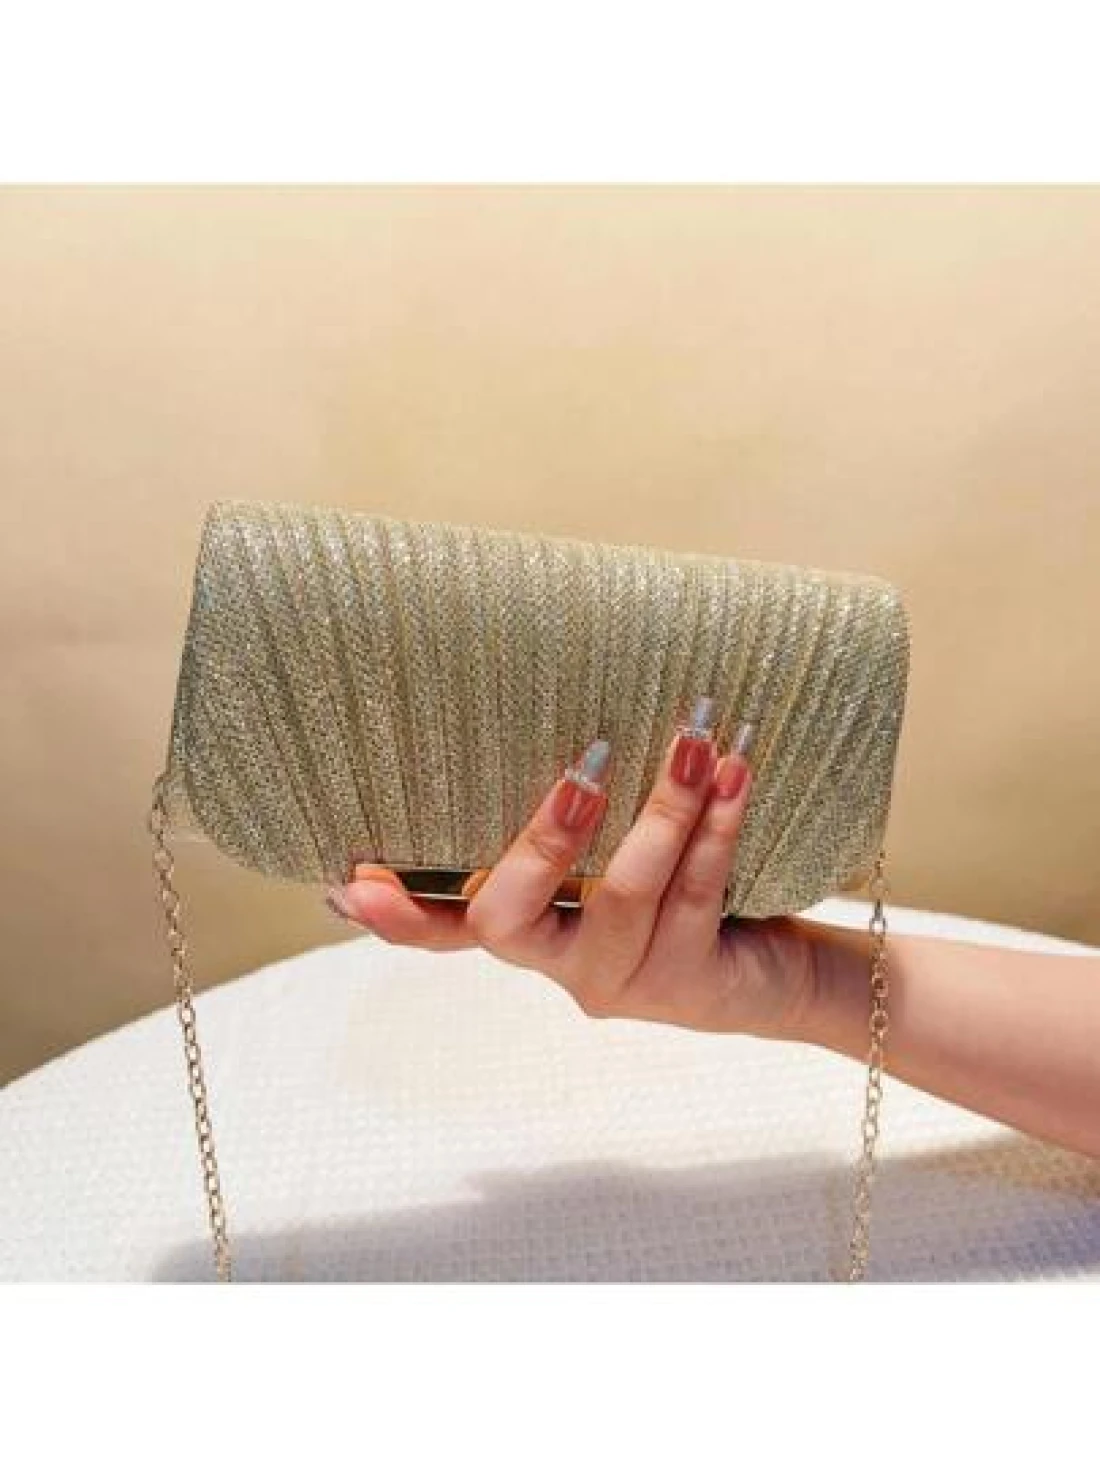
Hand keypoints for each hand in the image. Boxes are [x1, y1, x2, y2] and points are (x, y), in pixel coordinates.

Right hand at [326, 698, 819, 1040]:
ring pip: (625, 895)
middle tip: (582, 773)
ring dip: (662, 808)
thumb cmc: (671, 891)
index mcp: (525, 928)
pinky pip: (696, 895)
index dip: (398, 912)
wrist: (767, 976)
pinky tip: (735, 773)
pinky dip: (716, 827)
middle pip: (510, 919)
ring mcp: (621, 978)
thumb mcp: (606, 856)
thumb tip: (526, 710)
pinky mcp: (689, 982)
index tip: (354, 881)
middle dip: (542, 842)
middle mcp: (559, 963)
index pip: (442, 927)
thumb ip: (566, 823)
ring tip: (693, 738)